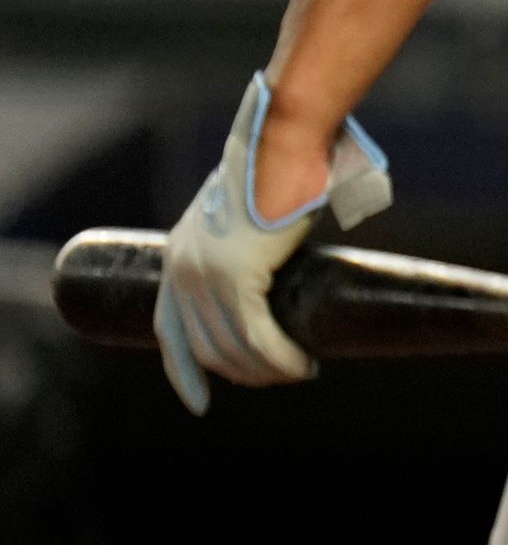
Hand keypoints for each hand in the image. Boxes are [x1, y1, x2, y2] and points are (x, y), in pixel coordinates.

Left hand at [154, 74, 391, 414]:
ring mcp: (206, 275)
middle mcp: (182, 270)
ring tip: (300, 370)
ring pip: (234, 348)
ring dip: (268, 369)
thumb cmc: (280, 168)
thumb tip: (284, 266)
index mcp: (180, 256)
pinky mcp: (237, 277)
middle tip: (285, 374)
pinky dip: (282, 358)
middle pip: (207, 347)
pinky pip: (259, 337)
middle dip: (245, 372)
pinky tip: (302, 364)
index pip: (169, 331)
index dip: (184, 372)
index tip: (198, 402)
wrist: (283, 142)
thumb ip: (254, 246)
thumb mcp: (249, 215)